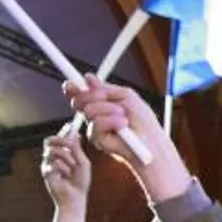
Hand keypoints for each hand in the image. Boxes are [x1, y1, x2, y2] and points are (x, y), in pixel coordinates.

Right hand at [41, 133, 91, 221]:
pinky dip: (63, 168)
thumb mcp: (83, 162)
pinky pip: (54, 163)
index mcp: (64, 154)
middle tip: (69, 142)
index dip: (64, 131)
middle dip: (61, 139)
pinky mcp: (45, 172)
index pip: (60, 138)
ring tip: (71, 168)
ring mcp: (48, 164)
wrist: (75, 197)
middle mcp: (54, 157)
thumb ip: (77, 148)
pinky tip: (65, 176)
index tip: (70, 125)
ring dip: (66, 158)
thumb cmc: (80, 182)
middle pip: (50, 140)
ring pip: (53, 150)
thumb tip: (74, 134)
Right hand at [65, 76, 189, 201]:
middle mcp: (96, 114)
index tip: (70, 82)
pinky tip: (122, 125)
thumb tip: (88, 78)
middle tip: (105, 97)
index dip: (74, 88)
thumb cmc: (143, 122)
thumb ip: (106, 88)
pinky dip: (111, 121)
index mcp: (102, 103)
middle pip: (79, 100)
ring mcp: (95, 127)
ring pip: (88, 110)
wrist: (150, 142)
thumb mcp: (126, 96)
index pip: (83, 94)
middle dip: (92, 95)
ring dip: (108, 109)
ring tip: (123, 116)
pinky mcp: (97, 139)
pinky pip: (96, 123)